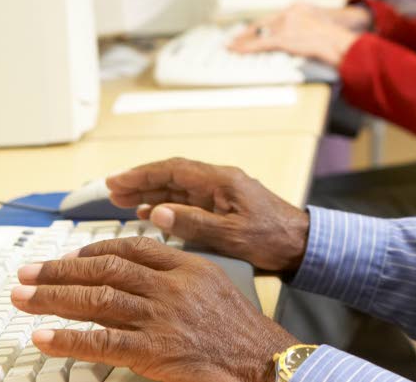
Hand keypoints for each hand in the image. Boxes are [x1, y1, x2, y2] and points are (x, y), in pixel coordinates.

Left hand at [11, 237, 295, 381]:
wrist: (265, 362)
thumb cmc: (242, 331)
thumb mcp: (215, 286)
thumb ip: (178, 276)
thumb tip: (140, 275)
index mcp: (187, 267)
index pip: (131, 249)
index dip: (94, 250)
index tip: (69, 256)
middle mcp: (171, 287)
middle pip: (104, 269)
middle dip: (60, 270)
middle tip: (27, 272)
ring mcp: (161, 318)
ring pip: (97, 300)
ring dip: (53, 297)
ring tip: (22, 297)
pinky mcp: (154, 351)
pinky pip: (102, 342)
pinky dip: (69, 338)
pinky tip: (44, 336)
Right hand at [105, 157, 310, 272]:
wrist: (303, 245)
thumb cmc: (274, 239)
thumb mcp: (231, 235)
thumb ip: (194, 223)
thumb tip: (157, 212)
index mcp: (222, 181)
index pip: (173, 170)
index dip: (142, 174)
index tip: (117, 181)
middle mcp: (219, 182)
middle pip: (172, 176)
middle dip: (141, 181)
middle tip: (112, 190)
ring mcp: (221, 195)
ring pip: (178, 189)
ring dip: (151, 193)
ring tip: (123, 201)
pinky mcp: (223, 208)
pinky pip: (188, 202)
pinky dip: (167, 207)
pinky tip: (151, 214)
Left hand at [228, 4, 359, 65]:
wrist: (337, 41)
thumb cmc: (333, 37)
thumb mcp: (319, 23)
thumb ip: (304, 25)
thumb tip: (296, 36)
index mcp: (296, 8)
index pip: (271, 17)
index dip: (259, 25)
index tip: (250, 30)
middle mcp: (288, 13)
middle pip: (262, 23)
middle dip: (246, 33)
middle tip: (234, 39)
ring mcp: (285, 25)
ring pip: (258, 34)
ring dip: (243, 42)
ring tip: (231, 46)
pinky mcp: (283, 38)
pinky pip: (260, 44)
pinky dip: (246, 48)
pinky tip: (237, 51)